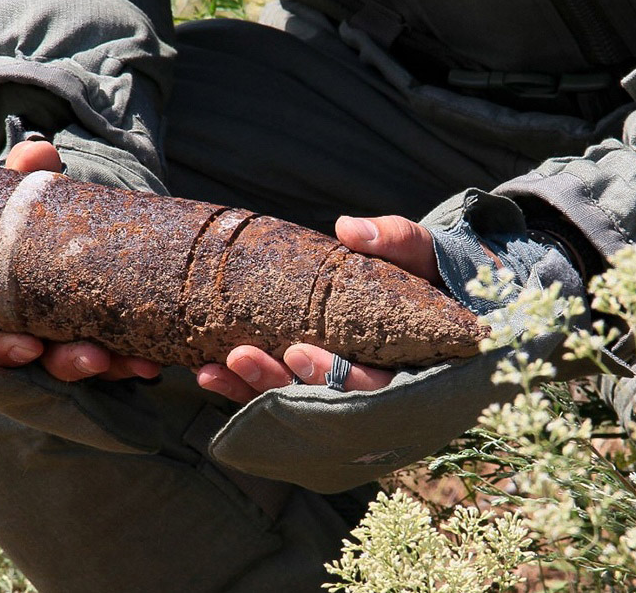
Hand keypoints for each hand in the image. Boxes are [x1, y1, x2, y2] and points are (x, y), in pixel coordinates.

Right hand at [0, 139, 161, 381]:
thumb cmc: (32, 217)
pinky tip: (158, 360)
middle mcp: (31, 332)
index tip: (30, 347)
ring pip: (86, 364)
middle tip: (97, 357)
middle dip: (70, 363)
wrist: (68, 221)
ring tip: (141, 363)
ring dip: (113, 367)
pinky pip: (120, 357)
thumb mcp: (26, 197)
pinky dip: (136, 360)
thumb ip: (26, 176)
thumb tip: (40, 152)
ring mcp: (69, 339)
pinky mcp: (105, 337)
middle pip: (44, 362)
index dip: (6, 350)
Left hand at [195, 214, 440, 402]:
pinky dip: (243, 389)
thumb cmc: (425, 273)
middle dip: (277, 384)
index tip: (295, 353)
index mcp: (408, 370)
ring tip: (211, 369)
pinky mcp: (311, 387)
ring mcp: (339, 396)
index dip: (332, 376)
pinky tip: (209, 372)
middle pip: (321, 404)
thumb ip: (396, 240)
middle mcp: (373, 394)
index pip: (371, 388)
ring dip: (250, 390)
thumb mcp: (421, 253)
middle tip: (239, 358)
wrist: (426, 294)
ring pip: (292, 405)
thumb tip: (348, 230)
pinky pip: (275, 397)